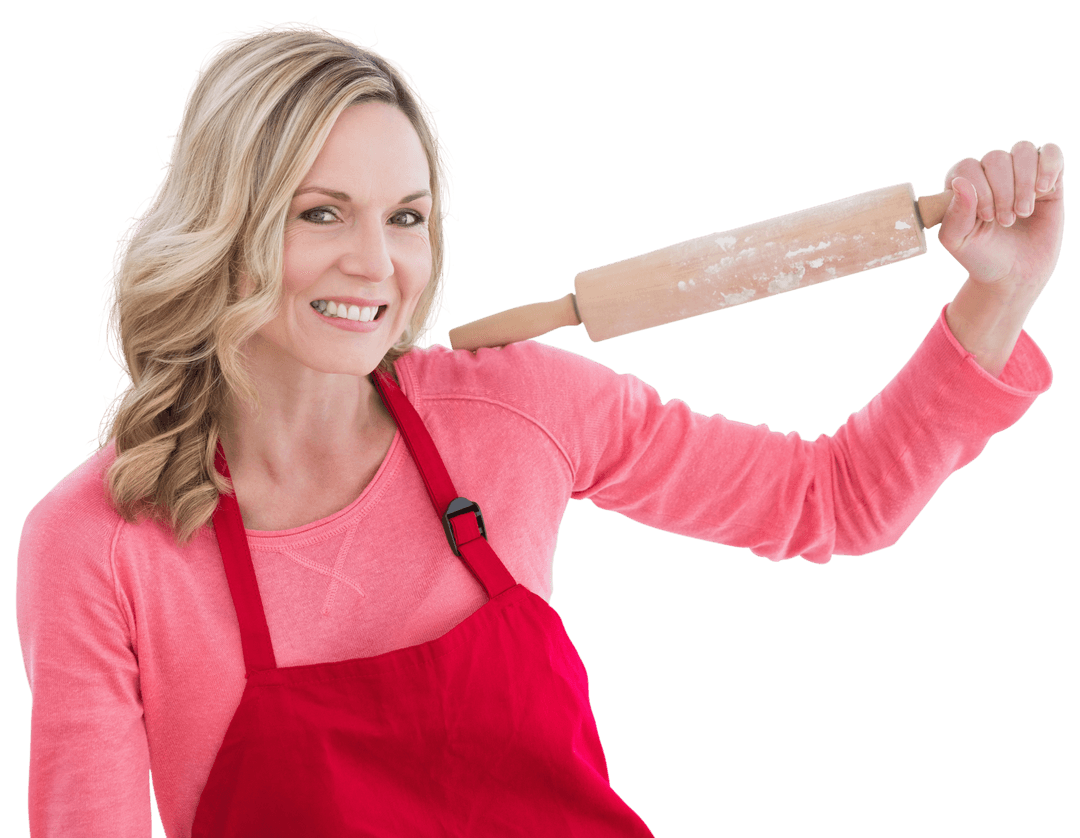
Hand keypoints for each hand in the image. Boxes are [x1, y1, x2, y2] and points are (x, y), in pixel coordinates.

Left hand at [938, 141, 1064, 303]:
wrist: (1015, 274)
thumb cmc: (981, 256)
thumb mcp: (958, 241)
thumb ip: (955, 214)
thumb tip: (960, 182)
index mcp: (962, 184)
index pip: (968, 167)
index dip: (979, 190)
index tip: (986, 217)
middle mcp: (989, 174)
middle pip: (996, 158)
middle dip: (1003, 192)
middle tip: (1006, 222)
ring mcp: (1019, 173)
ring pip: (1024, 150)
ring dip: (1024, 182)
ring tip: (1023, 212)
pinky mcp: (1048, 178)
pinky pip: (1051, 152)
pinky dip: (1050, 165)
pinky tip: (1044, 190)